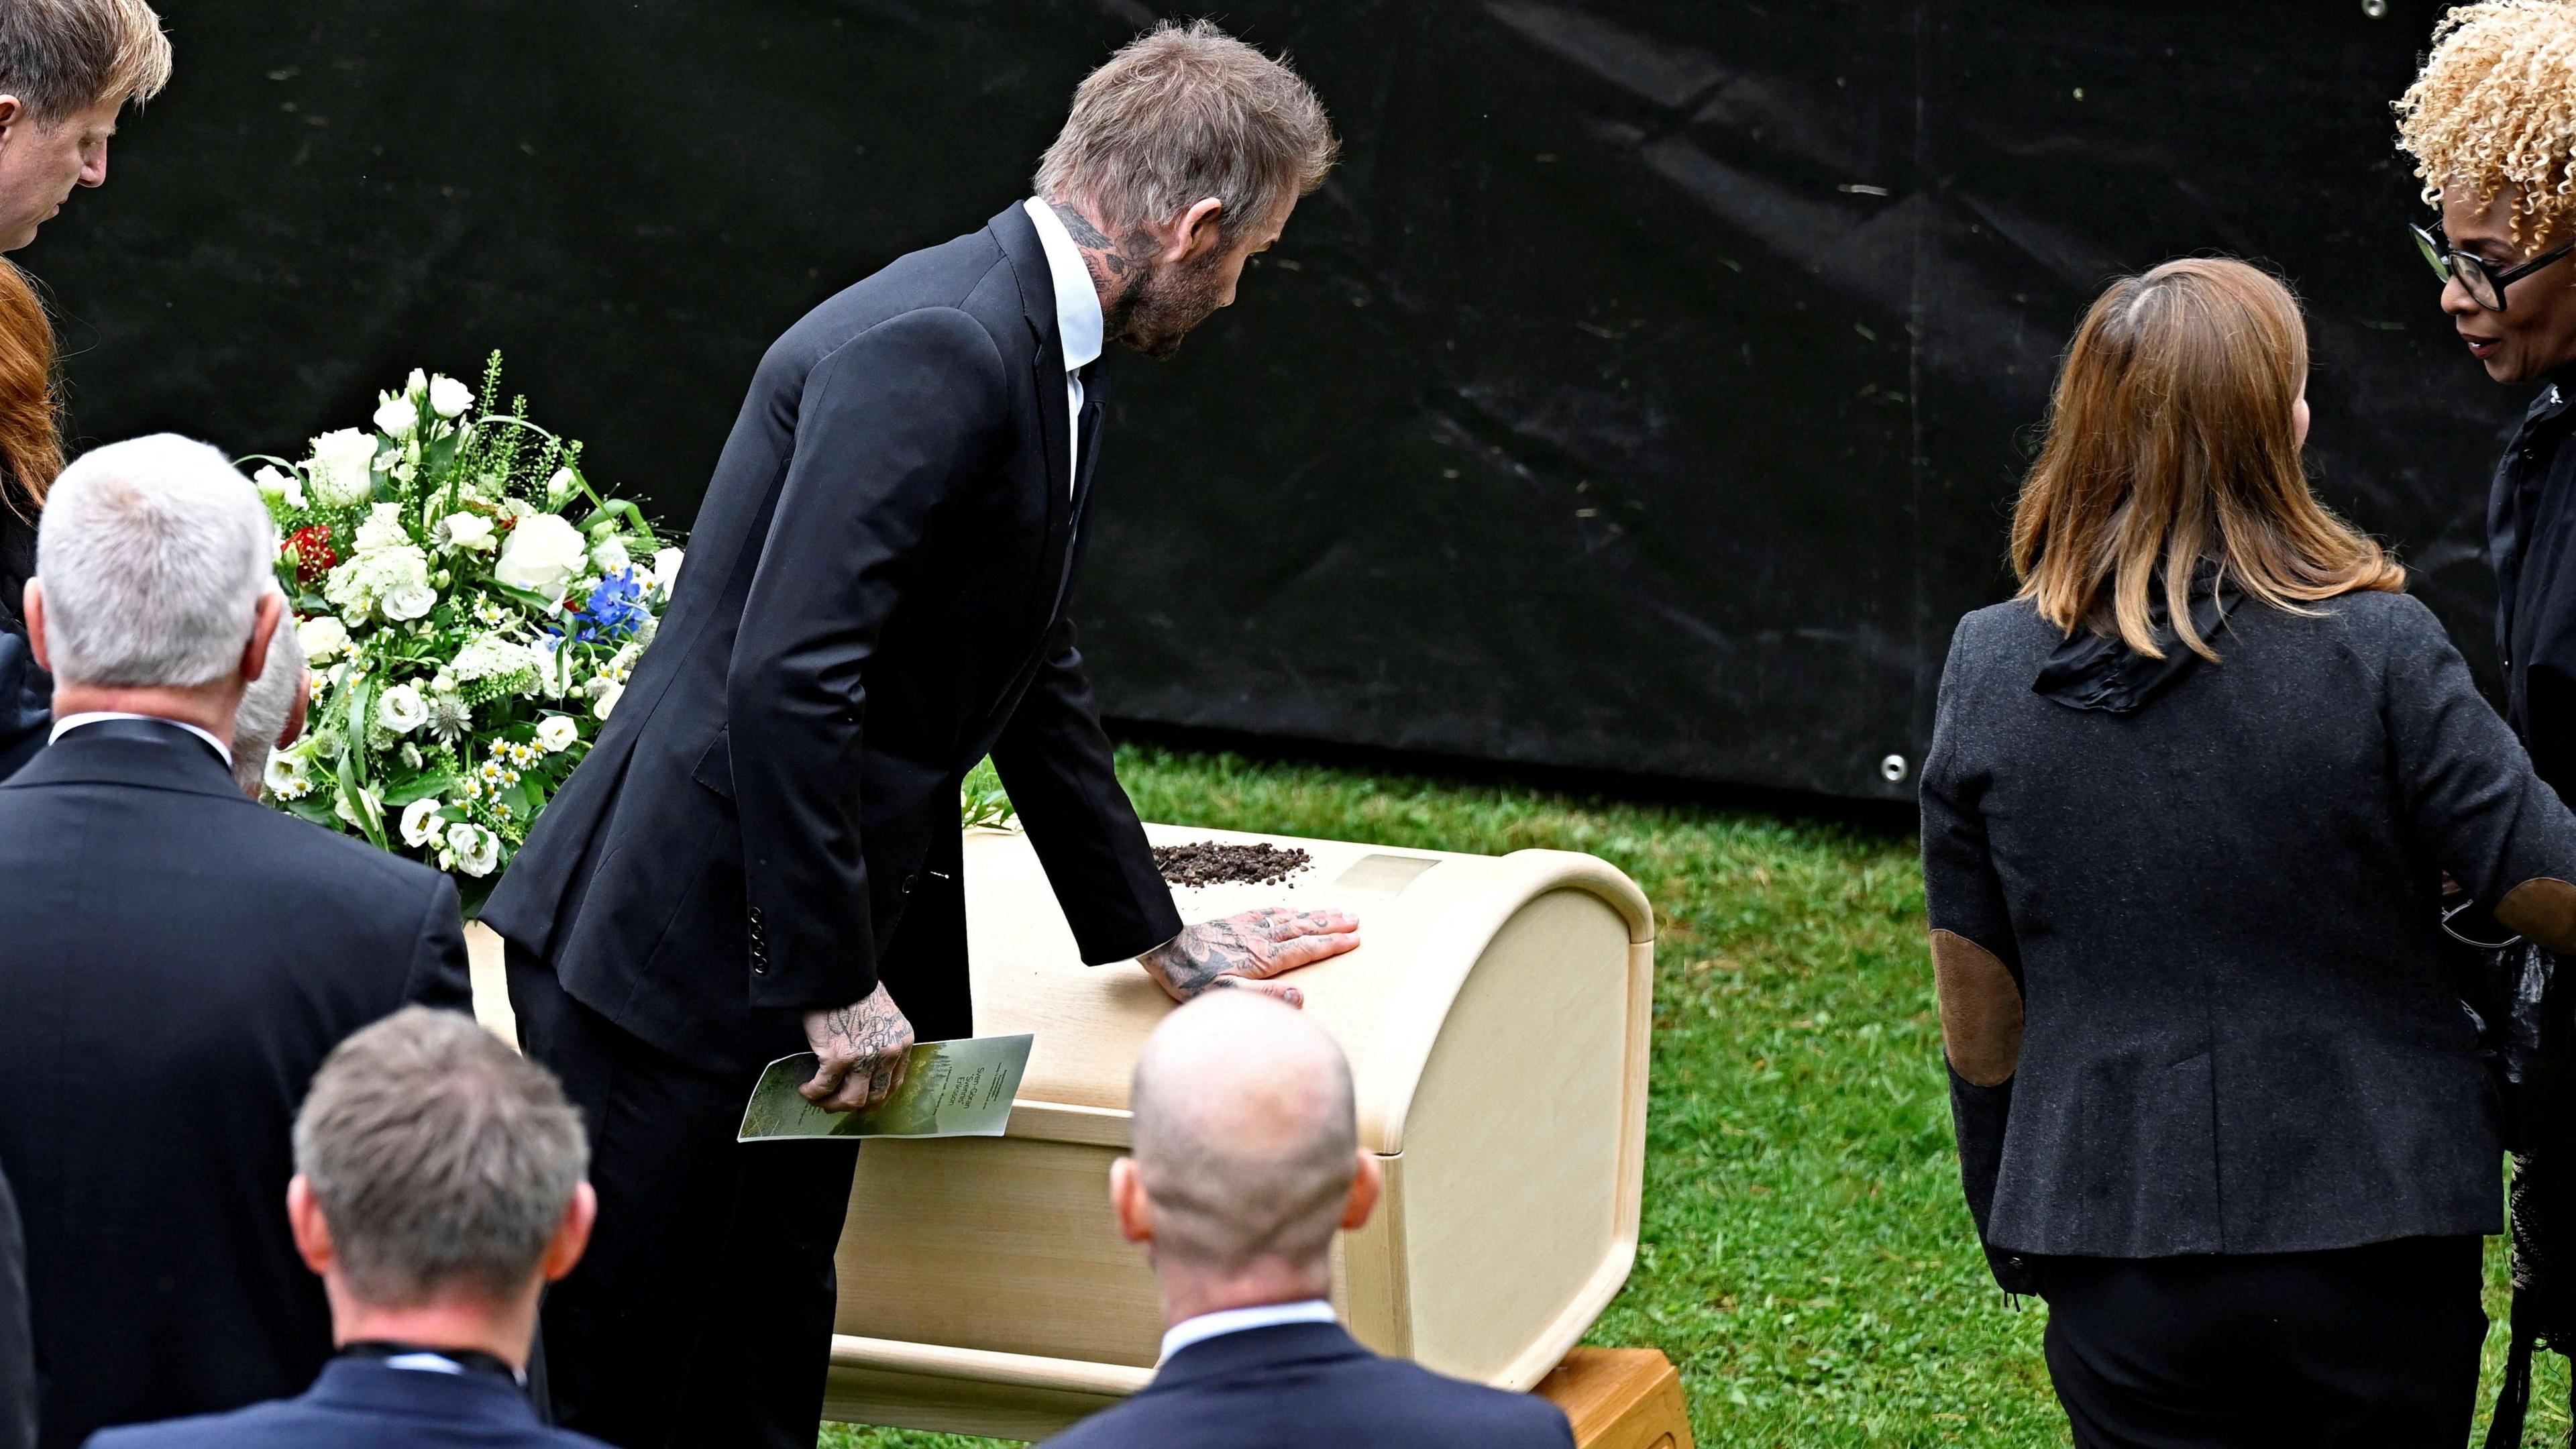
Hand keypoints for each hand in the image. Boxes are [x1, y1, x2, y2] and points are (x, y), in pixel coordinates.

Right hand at [799, 982, 913, 1112]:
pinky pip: (824, 1086)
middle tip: (837, 1104)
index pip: (894, 1083)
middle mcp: (888, 1054)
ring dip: (833, 1104)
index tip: (864, 1105)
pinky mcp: (838, 1058)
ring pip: (851, 1099)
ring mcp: (864, 1058)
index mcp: (902, 1043)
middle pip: (874, 1097)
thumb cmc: (857, 990)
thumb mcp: (885, 1016)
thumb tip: (866, 1062)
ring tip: (820, 1099)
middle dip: (853, 1105)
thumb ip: (882, 1039)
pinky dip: (813, 1092)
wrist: (840, 974)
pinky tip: (806, 1089)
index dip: (876, 1099)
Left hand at [1138, 908, 1361, 1007]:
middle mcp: (1260, 939)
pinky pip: (1265, 911)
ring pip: (1289, 918)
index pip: (1306, 949)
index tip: (1355, 939)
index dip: (1332, 944)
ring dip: (1315, 914)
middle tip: (1356, 919)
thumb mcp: (1225, 996)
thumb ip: (1264, 998)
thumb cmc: (1191, 979)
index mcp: (1263, 958)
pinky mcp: (1233, 922)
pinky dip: (1284, 909)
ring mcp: (1247, 928)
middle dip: (1331, 925)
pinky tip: (1291, 908)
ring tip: (1336, 910)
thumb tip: (1301, 999)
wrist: (1162, 948)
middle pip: (1304, 929)